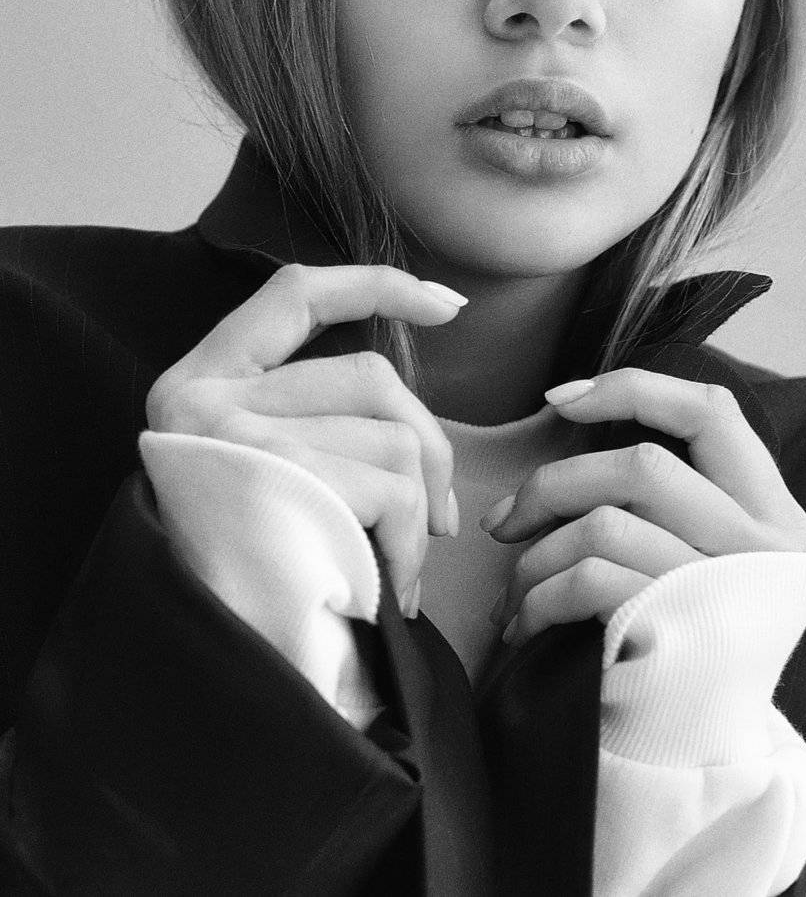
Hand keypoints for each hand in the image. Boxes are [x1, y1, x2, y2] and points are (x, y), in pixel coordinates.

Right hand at [146, 263, 463, 615]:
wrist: (203, 678)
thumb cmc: (246, 582)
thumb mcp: (260, 474)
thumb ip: (312, 419)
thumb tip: (418, 418)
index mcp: (199, 380)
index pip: (296, 294)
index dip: (376, 286)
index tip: (447, 305)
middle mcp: (203, 398)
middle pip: (370, 374)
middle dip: (429, 446)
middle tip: (437, 520)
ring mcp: (234, 435)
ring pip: (392, 435)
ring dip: (418, 513)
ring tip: (400, 572)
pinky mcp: (275, 480)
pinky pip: (392, 488)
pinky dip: (409, 545)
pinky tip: (391, 594)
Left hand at [482, 370, 805, 646]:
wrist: (705, 760)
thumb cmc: (685, 645)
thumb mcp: (708, 560)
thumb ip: (680, 498)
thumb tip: (575, 411)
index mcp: (775, 512)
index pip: (711, 412)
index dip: (632, 389)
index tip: (559, 399)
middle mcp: (763, 545)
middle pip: (642, 467)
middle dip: (553, 485)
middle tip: (503, 521)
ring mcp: (725, 589)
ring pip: (606, 525)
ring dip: (536, 556)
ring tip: (510, 593)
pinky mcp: (682, 633)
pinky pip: (590, 582)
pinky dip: (539, 598)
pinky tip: (521, 626)